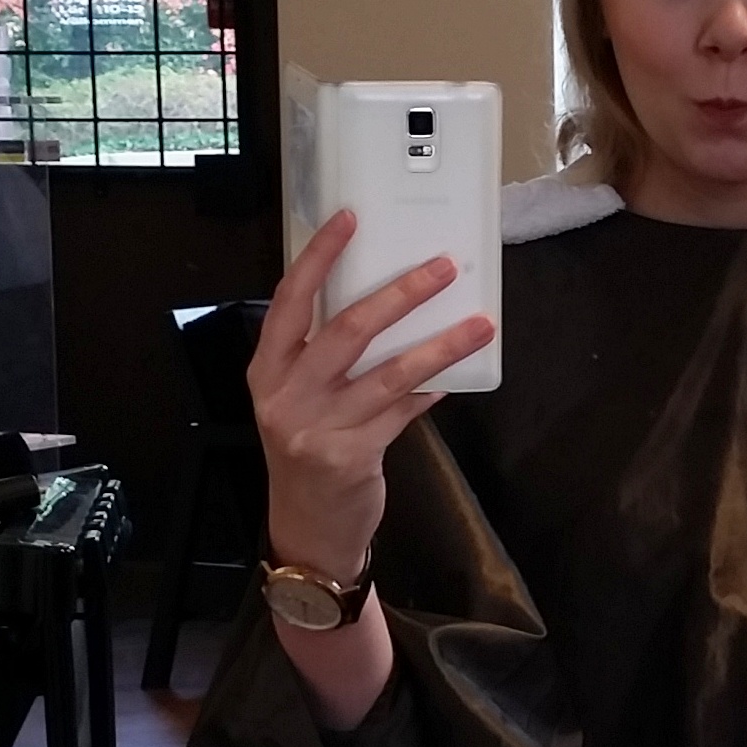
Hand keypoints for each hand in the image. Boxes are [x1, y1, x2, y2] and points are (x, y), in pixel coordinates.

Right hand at [248, 209, 495, 584]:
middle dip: (401, 293)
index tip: (349, 219)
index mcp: (268, 370)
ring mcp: (317, 427)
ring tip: (479, 323)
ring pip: (390, 371)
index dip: (318, 257)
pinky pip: (404, 410)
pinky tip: (458, 373)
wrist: (306, 528)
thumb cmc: (309, 448)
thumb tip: (390, 297)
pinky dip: (432, 388)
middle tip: (442, 266)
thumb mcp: (299, 397)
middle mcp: (285, 395)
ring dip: (440, 343)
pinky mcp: (351, 456)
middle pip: (347, 329)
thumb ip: (326, 354)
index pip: (290, 300)